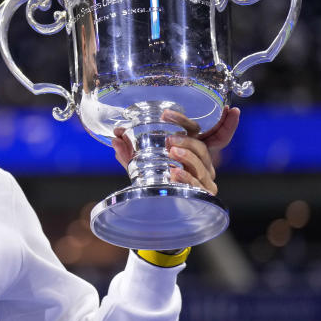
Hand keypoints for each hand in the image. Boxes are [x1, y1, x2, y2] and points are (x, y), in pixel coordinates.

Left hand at [112, 107, 240, 195]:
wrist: (160, 206)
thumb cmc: (155, 180)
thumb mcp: (139, 165)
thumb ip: (128, 152)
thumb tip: (115, 136)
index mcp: (188, 149)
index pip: (191, 129)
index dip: (181, 119)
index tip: (165, 114)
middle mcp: (200, 161)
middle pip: (200, 147)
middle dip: (187, 141)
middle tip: (169, 140)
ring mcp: (204, 177)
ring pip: (201, 164)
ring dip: (188, 157)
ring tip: (173, 152)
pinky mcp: (204, 193)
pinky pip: (198, 184)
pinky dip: (187, 177)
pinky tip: (176, 172)